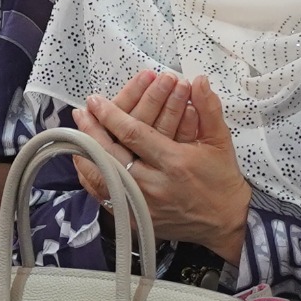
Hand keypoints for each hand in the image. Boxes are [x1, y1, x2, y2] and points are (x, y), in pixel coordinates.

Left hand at [74, 71, 250, 260]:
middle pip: (112, 156)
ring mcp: (144, 205)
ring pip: (104, 179)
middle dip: (92, 132)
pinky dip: (93, 180)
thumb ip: (208, 109)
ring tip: (76, 137)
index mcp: (175, 162)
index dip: (111, 116)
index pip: (134, 135)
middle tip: (80, 113)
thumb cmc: (221, 178)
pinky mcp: (137, 219)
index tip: (96, 101)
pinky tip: (85, 164)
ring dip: (86, 156)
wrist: (225, 221)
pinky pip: (106, 198)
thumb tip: (198, 80)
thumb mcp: (220, 141)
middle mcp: (155, 185)